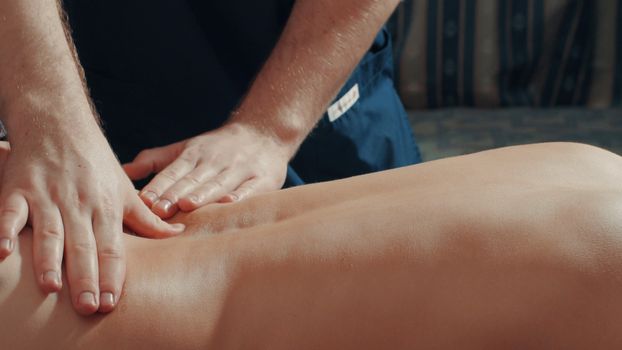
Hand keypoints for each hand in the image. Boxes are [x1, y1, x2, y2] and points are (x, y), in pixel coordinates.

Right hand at [0, 128, 183, 314]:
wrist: (59, 122)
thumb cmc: (95, 161)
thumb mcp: (124, 189)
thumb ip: (146, 218)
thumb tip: (177, 234)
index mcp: (105, 207)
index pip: (111, 247)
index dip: (112, 275)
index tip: (112, 302)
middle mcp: (78, 204)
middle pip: (83, 245)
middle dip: (86, 278)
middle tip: (88, 307)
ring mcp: (48, 196)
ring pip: (49, 232)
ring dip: (49, 260)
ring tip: (52, 288)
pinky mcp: (18, 189)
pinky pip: (10, 212)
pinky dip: (5, 230)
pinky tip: (4, 252)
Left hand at [123, 122, 290, 218]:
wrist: (264, 132)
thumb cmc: (217, 148)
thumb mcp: (185, 148)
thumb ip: (155, 160)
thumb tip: (123, 172)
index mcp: (194, 154)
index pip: (173, 172)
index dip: (158, 186)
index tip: (142, 201)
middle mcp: (215, 161)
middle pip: (193, 179)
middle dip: (175, 194)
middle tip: (158, 210)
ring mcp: (239, 169)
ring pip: (218, 183)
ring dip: (203, 194)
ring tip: (187, 205)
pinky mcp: (262, 178)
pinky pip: (250, 187)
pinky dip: (241, 194)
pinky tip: (230, 202)